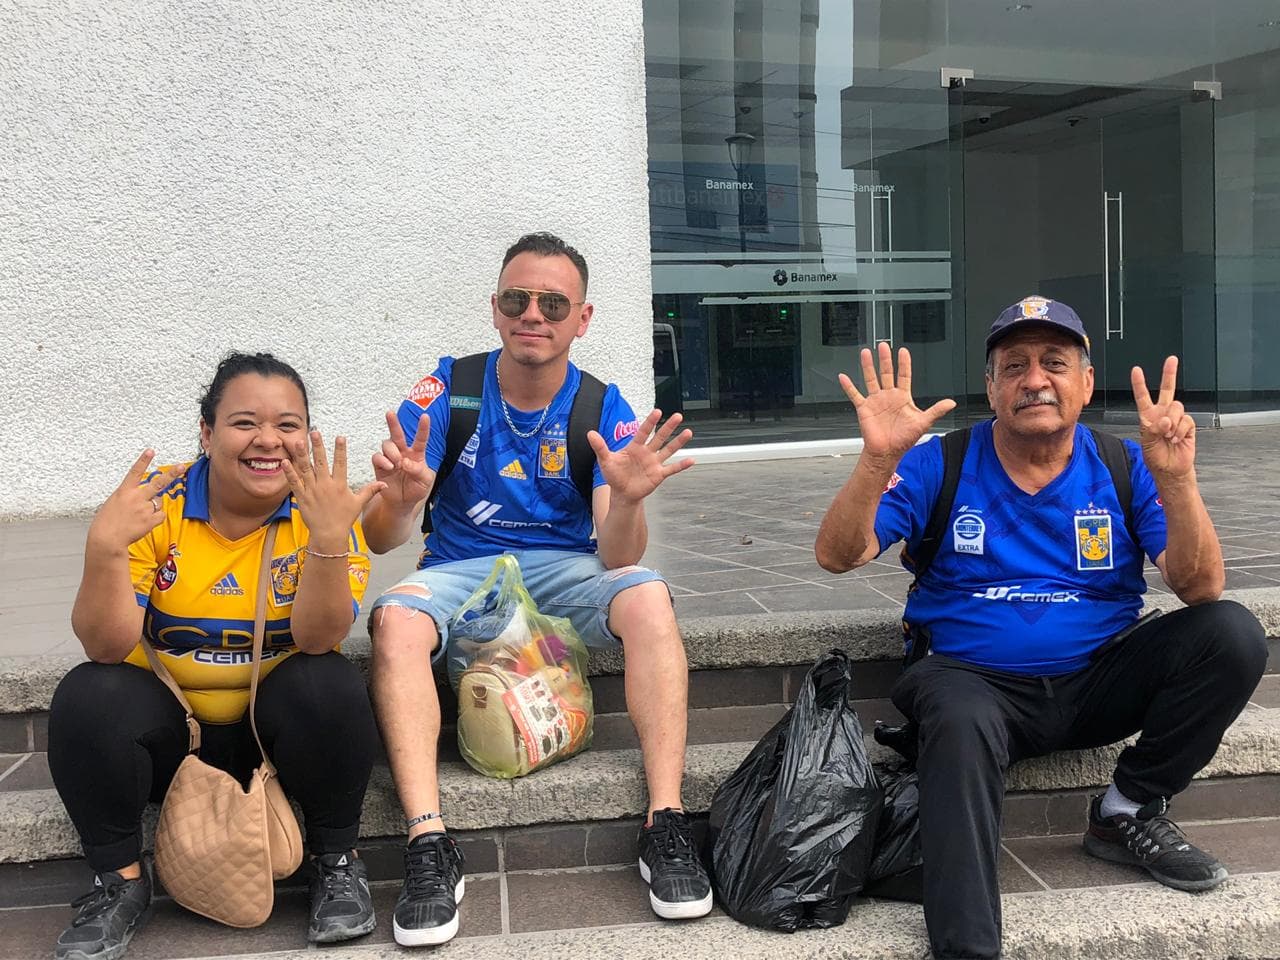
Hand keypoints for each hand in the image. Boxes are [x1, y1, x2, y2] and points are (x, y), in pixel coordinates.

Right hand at [87, 450, 187, 550]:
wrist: (107, 539)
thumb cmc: (107, 522)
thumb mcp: (114, 503)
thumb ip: (129, 496)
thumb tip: (143, 496)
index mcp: (124, 491)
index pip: (135, 472)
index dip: (144, 460)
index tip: (151, 451)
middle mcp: (136, 498)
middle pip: (158, 483)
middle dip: (172, 474)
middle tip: (182, 466)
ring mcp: (145, 509)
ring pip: (159, 502)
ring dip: (154, 506)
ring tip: (139, 515)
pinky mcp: (151, 520)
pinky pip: (160, 515)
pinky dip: (155, 518)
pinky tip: (144, 522)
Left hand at [283, 431, 385, 547]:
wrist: (329, 534)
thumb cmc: (344, 519)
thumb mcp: (358, 503)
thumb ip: (370, 491)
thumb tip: (384, 484)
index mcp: (339, 485)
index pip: (340, 463)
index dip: (340, 449)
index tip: (340, 437)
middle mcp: (325, 485)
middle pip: (321, 461)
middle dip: (317, 445)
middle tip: (314, 432)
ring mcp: (312, 490)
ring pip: (306, 469)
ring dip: (302, 454)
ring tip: (299, 441)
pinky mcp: (302, 497)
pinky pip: (294, 482)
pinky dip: (289, 472)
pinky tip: (284, 461)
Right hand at [371, 412, 434, 508]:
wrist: (402, 502)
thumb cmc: (415, 490)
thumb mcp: (425, 481)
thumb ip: (418, 470)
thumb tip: (405, 462)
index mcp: (416, 454)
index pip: (421, 439)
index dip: (423, 428)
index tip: (425, 416)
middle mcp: (402, 453)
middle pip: (397, 434)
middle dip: (393, 423)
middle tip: (389, 413)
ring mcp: (390, 458)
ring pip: (387, 444)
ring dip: (391, 451)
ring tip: (397, 463)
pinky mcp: (380, 466)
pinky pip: (377, 457)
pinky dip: (382, 460)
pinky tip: (389, 467)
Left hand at [587, 410, 693, 505]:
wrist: (621, 493)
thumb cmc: (614, 475)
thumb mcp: (605, 460)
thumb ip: (600, 447)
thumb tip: (590, 433)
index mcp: (635, 447)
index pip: (644, 432)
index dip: (650, 422)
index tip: (658, 411)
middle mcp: (647, 452)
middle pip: (660, 437)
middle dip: (668, 427)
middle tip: (678, 416)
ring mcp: (654, 463)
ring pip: (668, 450)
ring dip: (678, 442)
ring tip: (689, 432)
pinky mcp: (659, 475)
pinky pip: (672, 469)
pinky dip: (681, 465)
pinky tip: (692, 460)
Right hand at [839, 342, 955, 460]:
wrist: (887, 452)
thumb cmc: (904, 439)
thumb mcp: (923, 423)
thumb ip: (936, 411)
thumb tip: (951, 403)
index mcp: (902, 397)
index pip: (904, 376)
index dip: (904, 364)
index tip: (903, 351)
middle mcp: (888, 396)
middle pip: (886, 373)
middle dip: (885, 359)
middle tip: (883, 345)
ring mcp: (875, 401)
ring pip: (870, 379)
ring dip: (868, 366)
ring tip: (866, 353)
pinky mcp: (864, 408)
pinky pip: (855, 395)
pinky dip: (848, 386)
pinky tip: (843, 377)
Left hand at [1132, 356, 1194, 481]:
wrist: (1170, 469)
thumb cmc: (1155, 457)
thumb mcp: (1147, 443)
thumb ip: (1154, 429)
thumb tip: (1166, 420)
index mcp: (1148, 417)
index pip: (1143, 397)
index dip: (1140, 384)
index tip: (1136, 370)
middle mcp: (1163, 414)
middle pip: (1168, 390)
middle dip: (1169, 374)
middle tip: (1171, 360)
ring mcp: (1176, 419)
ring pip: (1177, 408)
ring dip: (1172, 423)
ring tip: (1168, 435)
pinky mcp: (1188, 426)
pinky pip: (1186, 421)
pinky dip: (1180, 430)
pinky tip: (1176, 438)